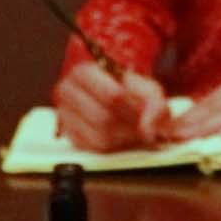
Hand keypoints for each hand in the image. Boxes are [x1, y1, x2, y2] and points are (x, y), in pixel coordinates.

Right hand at [53, 61, 169, 151]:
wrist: (115, 97)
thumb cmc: (129, 91)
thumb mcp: (147, 90)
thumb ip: (155, 106)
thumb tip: (149, 130)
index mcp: (85, 72)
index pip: (113, 95)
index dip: (133, 107)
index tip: (142, 110)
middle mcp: (68, 91)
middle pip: (104, 118)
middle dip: (128, 125)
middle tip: (140, 124)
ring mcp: (65, 115)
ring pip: (99, 136)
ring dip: (123, 137)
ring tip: (132, 129)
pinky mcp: (70, 135)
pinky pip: (94, 148)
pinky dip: (113, 146)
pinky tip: (120, 136)